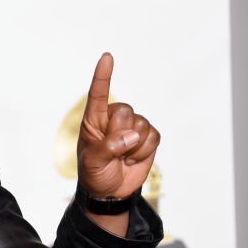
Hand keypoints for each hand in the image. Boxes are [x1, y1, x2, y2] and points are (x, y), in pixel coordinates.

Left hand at [77, 53, 159, 198]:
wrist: (111, 191)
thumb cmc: (95, 173)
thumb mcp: (92, 163)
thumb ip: (108, 148)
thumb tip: (131, 135)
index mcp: (93, 121)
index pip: (98, 94)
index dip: (103, 75)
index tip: (107, 57)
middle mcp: (113, 119)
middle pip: (125, 111)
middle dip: (120, 135)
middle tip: (112, 152)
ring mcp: (132, 127)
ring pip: (141, 125)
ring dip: (133, 147)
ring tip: (121, 157)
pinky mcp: (148, 136)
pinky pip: (154, 137)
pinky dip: (145, 152)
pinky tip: (133, 158)